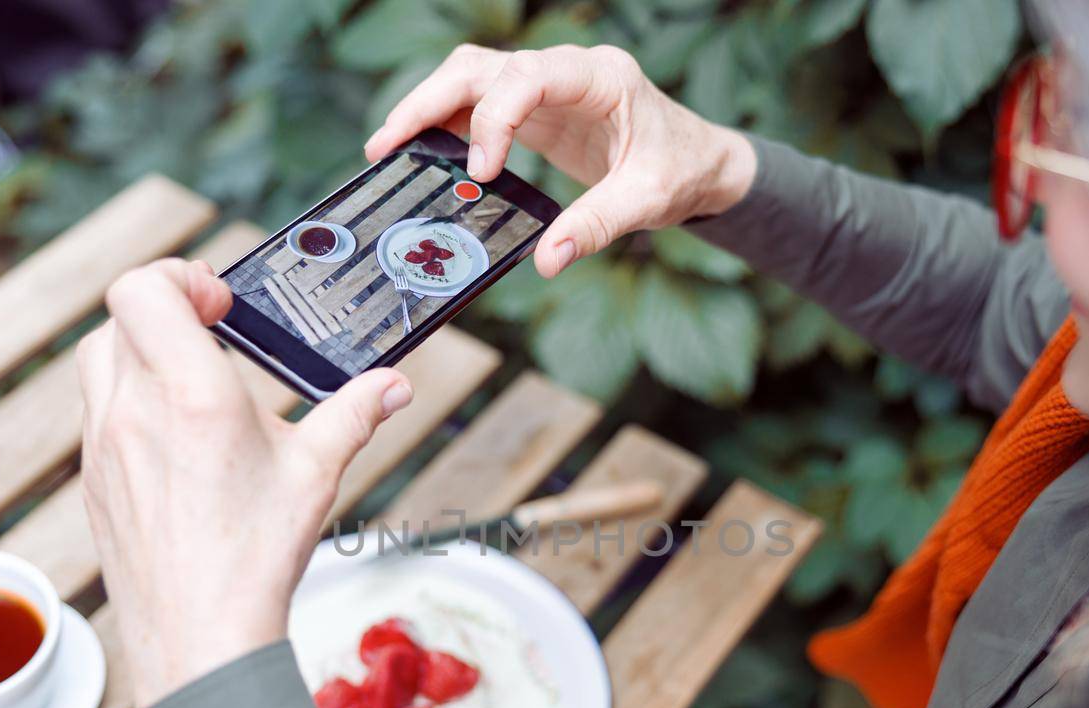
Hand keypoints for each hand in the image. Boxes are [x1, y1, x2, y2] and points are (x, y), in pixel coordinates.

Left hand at [77, 259, 413, 707]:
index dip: (179, 277)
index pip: (143, 290)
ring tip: (193, 381)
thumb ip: (354, 415)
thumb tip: (394, 386)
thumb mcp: (317, 473)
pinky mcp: (94, 480)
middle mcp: (133, 410)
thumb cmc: (256, 557)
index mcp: (190, 394)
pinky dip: (129, 399)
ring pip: (100, 361)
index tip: (220, 304)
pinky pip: (98, 413)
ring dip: (140, 351)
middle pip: (119, 317)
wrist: (201, 636)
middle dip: (164, 310)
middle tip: (211, 331)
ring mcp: (103, 445)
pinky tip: (177, 437)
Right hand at [365, 43, 755, 276]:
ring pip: (472, 77)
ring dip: (428, 108)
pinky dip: (446, 125)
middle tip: (389, 145)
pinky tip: (422, 155)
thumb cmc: (681, 170)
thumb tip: (547, 259)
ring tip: (389, 148)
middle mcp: (567, 72)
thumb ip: (597, 226)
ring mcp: (547, 87)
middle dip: (430, 101)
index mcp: (600, 77)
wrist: (699, 162)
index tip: (483, 169)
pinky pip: (480, 104)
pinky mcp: (536, 109)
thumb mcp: (648, 201)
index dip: (496, 117)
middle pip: (482, 66)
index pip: (530, 75)